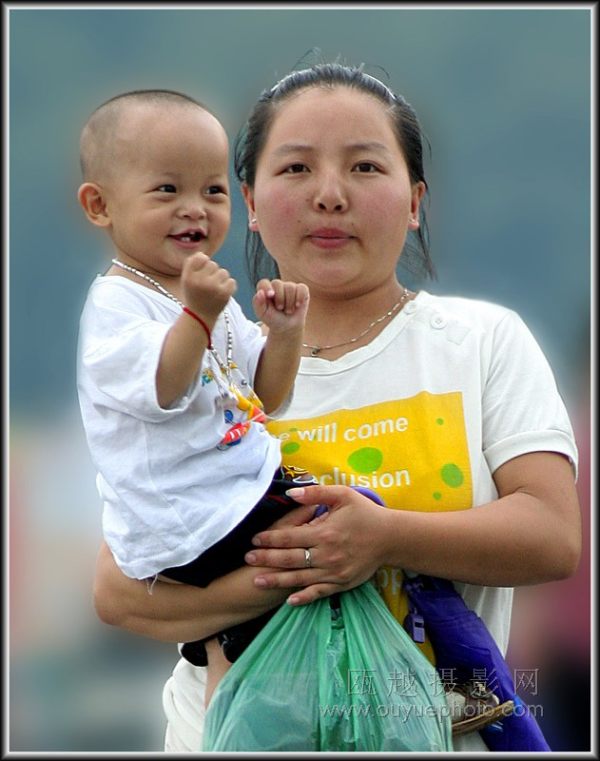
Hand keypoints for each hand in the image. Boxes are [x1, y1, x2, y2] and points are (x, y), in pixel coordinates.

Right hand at [181, 252, 236, 321]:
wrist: (200, 317)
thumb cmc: (193, 295)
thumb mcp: (186, 279)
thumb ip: (192, 263)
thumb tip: (204, 254)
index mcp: (188, 276)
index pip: (201, 257)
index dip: (202, 263)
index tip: (200, 273)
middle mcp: (200, 281)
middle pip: (213, 264)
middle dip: (211, 272)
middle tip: (206, 285)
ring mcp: (213, 287)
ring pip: (223, 272)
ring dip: (220, 280)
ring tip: (213, 290)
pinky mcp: (225, 294)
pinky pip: (231, 281)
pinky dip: (228, 287)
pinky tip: (220, 294)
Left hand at [244, 485, 390, 604]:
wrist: (391, 538)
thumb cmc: (365, 513)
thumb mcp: (343, 495)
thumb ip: (315, 494)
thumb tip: (290, 495)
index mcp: (324, 533)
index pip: (289, 537)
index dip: (270, 538)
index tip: (255, 539)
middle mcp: (327, 555)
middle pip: (290, 559)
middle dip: (267, 559)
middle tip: (248, 559)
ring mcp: (334, 572)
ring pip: (300, 578)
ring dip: (277, 580)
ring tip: (258, 581)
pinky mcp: (342, 583)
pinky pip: (319, 593)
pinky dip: (303, 597)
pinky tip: (289, 601)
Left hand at [252, 279, 308, 334]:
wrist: (287, 327)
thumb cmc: (273, 319)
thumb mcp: (263, 314)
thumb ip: (258, 303)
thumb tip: (260, 292)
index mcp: (265, 290)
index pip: (263, 283)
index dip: (267, 287)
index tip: (271, 295)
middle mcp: (277, 286)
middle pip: (278, 283)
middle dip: (280, 298)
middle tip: (280, 308)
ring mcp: (289, 287)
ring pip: (290, 287)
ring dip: (289, 302)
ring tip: (288, 310)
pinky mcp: (301, 290)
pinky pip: (302, 288)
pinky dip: (300, 298)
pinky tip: (297, 305)